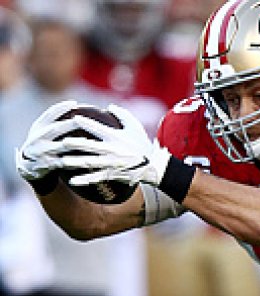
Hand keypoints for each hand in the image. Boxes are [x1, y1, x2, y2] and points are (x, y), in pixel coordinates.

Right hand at [15, 99, 82, 181]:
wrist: (28, 165)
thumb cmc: (41, 144)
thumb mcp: (41, 131)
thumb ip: (53, 121)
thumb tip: (75, 107)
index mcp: (38, 127)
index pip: (49, 114)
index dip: (61, 107)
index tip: (74, 103)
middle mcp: (38, 137)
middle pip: (55, 129)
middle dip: (69, 124)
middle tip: (83, 120)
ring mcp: (42, 151)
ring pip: (60, 146)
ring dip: (74, 143)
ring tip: (86, 141)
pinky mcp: (47, 164)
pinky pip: (63, 162)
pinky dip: (74, 161)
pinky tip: (86, 160)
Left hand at [56, 104, 171, 187]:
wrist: (154, 167)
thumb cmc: (142, 145)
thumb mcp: (136, 127)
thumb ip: (122, 114)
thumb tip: (109, 106)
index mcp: (115, 137)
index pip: (97, 128)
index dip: (84, 122)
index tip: (72, 118)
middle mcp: (112, 150)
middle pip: (89, 146)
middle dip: (74, 143)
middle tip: (61, 141)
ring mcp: (111, 164)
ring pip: (89, 163)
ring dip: (74, 162)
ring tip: (61, 161)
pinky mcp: (112, 174)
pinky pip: (95, 178)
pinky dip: (83, 180)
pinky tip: (71, 181)